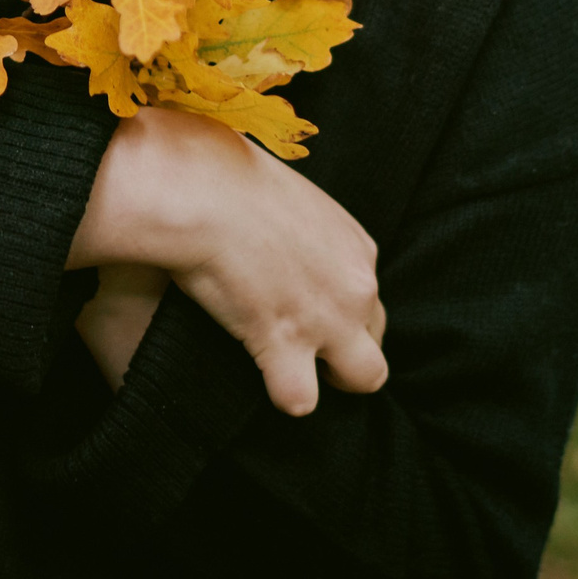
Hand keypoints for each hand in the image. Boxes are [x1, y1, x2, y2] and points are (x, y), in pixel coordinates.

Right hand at [67, 106, 384, 416]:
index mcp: (357, 247)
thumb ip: (301, 228)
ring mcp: (328, 318)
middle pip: (376, 343)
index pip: (369, 301)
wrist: (201, 189)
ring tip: (288, 373)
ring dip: (326, 382)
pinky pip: (300, 400)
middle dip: (343, 355)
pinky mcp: (287, 342)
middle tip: (300, 352)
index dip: (337, 315)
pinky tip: (258, 380)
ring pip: (364, 378)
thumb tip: (279, 235)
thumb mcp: (288, 197)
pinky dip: (281, 396)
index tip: (305, 314)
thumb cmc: (229, 178)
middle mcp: (356, 285)